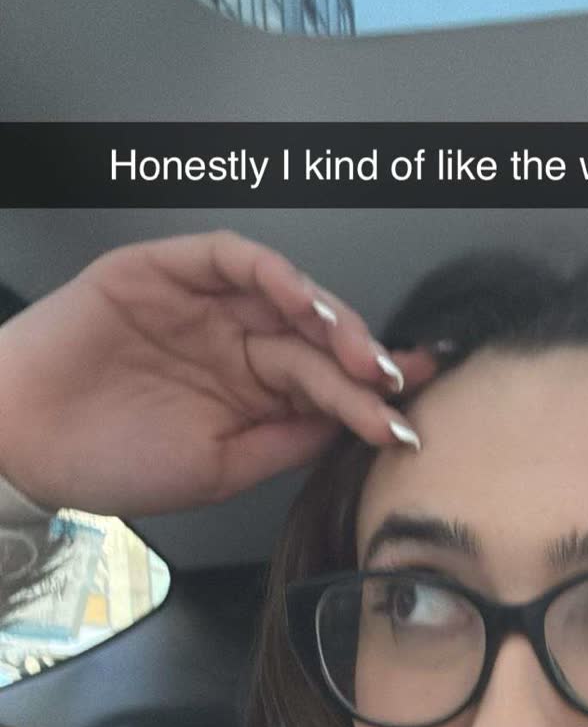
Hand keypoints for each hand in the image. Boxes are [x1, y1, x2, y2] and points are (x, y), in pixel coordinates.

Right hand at [0, 230, 437, 517]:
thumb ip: (284, 441)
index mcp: (250, 387)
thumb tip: (350, 427)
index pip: (324, 382)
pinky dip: (273, 273)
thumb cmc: (110, 459)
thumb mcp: (218, 470)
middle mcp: (235, 339)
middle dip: (363, 357)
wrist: (24, 443)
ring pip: (284, 292)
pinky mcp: (165, 269)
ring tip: (359, 350)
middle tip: (397, 382)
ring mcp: (203, 302)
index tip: (411, 417)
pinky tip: (302, 303)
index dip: (370, 396)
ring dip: (329, 315)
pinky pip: (230, 257)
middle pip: (316, 336)